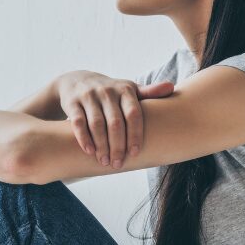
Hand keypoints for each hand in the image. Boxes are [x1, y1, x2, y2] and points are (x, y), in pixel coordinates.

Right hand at [55, 70, 173, 167]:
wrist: (77, 80)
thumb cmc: (110, 92)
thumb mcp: (128, 89)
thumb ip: (149, 92)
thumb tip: (172, 87)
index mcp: (125, 89)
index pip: (133, 114)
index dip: (135, 135)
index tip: (135, 153)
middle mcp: (107, 91)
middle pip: (115, 122)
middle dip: (117, 146)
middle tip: (118, 164)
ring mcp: (89, 96)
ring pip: (97, 124)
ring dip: (101, 145)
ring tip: (105, 161)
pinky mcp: (73, 103)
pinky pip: (78, 123)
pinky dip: (84, 138)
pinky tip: (90, 151)